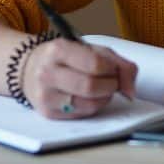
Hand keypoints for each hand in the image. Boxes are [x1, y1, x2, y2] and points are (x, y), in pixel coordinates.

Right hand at [21, 40, 136, 119]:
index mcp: (59, 50)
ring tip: (101, 89)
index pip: (95, 64)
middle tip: (110, 81)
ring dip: (104, 98)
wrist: (32, 68)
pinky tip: (88, 97)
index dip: (111, 69)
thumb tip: (131, 91)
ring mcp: (46, 95)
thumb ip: (119, 64)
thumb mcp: (92, 49)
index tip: (111, 68)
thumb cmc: (68, 58)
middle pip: (91, 87)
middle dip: (110, 85)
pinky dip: (93, 106)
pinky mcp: (48, 113)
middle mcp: (48, 73)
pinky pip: (82, 114)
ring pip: (88, 104)